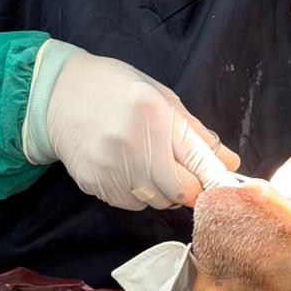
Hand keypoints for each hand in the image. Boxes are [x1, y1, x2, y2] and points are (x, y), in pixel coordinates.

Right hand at [46, 52, 239, 209]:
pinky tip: (125, 165)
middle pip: (177, 193)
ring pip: (154, 201)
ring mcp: (111, 169)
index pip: (195, 168)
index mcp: (155, 115)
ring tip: (146, 159)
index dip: (209, 179)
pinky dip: (136, 191)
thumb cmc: (117, 88)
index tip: (215, 182)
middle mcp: (133, 145)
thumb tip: (230, 163)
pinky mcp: (94, 185)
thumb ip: (196, 133)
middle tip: (178, 167)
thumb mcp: (162, 97)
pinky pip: (129, 202)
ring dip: (160, 189)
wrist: (60, 94)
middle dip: (185, 186)